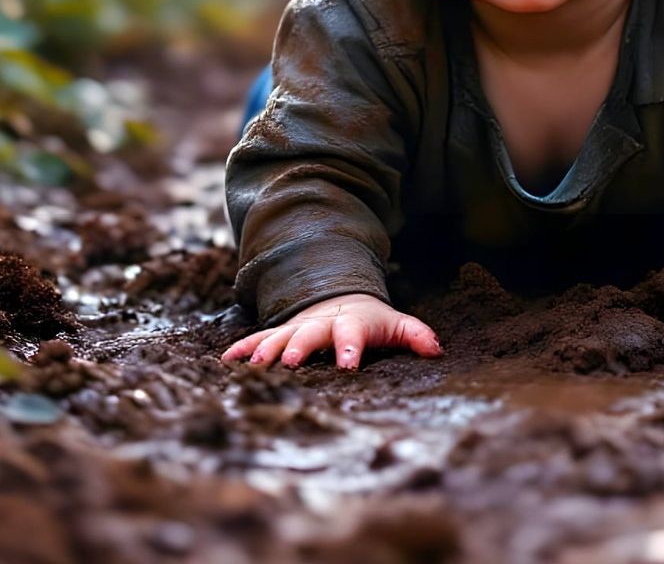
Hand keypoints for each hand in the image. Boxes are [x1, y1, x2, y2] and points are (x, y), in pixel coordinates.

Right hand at [220, 292, 442, 371]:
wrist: (340, 298)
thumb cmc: (371, 321)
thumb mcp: (395, 324)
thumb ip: (415, 335)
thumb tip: (437, 351)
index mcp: (352, 322)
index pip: (354, 333)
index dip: (351, 348)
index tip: (348, 365)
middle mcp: (322, 323)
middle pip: (311, 333)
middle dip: (300, 347)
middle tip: (290, 363)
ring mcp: (298, 327)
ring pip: (280, 336)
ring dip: (267, 349)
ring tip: (255, 366)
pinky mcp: (280, 334)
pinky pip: (259, 339)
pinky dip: (243, 349)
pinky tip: (226, 362)